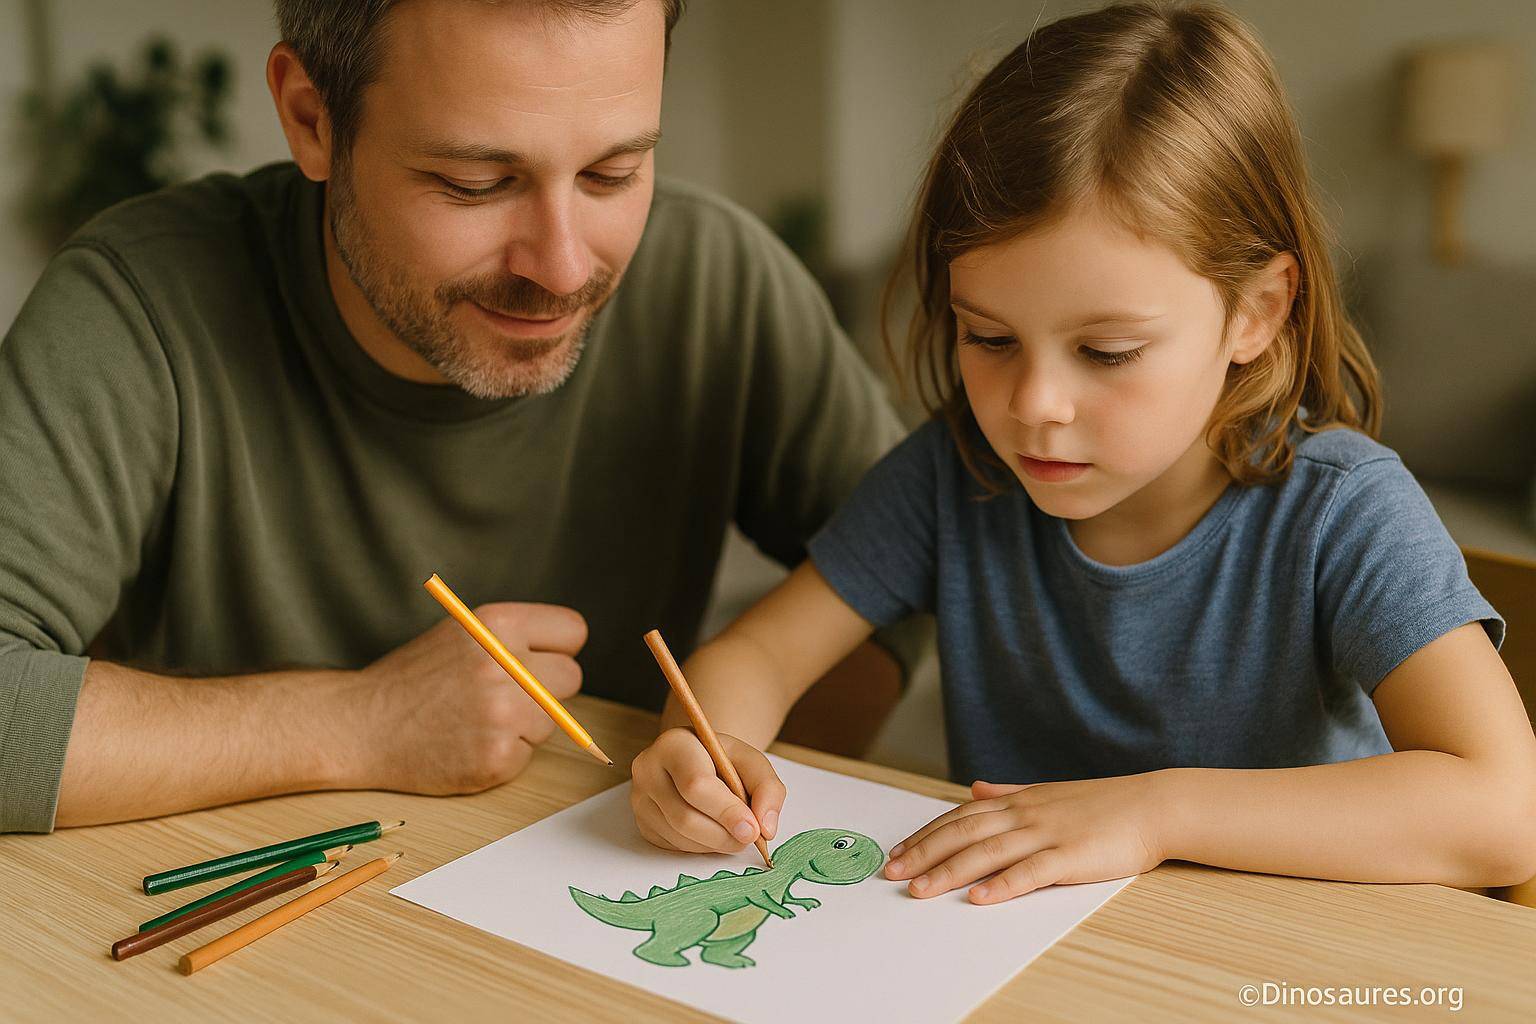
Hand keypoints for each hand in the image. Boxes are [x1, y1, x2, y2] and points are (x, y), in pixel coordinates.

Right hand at [340, 602, 586, 793]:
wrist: (359, 726)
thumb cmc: (412, 680)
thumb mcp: (463, 634)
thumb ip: (514, 639)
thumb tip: (566, 656)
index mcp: (498, 624)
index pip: (572, 631)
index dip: (556, 648)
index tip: (540, 659)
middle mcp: (506, 664)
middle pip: (571, 677)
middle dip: (546, 689)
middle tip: (504, 696)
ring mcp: (504, 713)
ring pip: (552, 721)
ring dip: (523, 725)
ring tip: (474, 721)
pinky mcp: (497, 757)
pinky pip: (527, 756)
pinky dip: (502, 756)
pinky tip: (466, 745)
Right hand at [630, 728, 785, 853]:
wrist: (697, 760)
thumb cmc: (723, 760)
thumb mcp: (751, 761)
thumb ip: (767, 789)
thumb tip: (765, 828)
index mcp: (674, 745)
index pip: (696, 785)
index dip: (726, 811)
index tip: (752, 829)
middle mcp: (648, 769)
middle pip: (685, 817)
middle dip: (724, 835)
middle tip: (749, 837)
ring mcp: (640, 798)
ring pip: (681, 836)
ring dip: (715, 843)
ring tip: (734, 831)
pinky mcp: (642, 822)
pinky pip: (674, 846)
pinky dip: (701, 847)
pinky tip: (713, 831)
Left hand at [883, 773, 1167, 903]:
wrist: (1154, 805)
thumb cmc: (1104, 804)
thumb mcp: (1049, 791)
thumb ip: (1009, 791)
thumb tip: (975, 786)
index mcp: (1018, 800)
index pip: (960, 817)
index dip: (925, 835)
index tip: (897, 853)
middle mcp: (1025, 814)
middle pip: (963, 833)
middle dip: (923, 854)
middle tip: (892, 874)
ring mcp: (1047, 834)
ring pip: (987, 853)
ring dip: (949, 872)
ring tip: (920, 891)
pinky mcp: (1071, 856)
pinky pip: (1030, 872)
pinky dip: (1002, 885)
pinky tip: (978, 898)